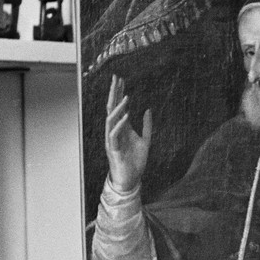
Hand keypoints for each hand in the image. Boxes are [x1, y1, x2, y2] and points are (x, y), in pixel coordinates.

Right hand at [105, 75, 152, 192]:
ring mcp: (112, 140)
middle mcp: (114, 131)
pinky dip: (120, 125)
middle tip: (116, 78)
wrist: (131, 180)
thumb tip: (147, 110)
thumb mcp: (145, 141)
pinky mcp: (113, 149)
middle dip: (114, 93)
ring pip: (111, 120)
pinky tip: (126, 116)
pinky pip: (114, 134)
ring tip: (126, 96)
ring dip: (118, 108)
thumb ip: (147, 126)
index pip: (118, 106)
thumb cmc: (136, 161)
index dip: (119, 93)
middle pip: (112, 108)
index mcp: (122, 128)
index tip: (120, 79)